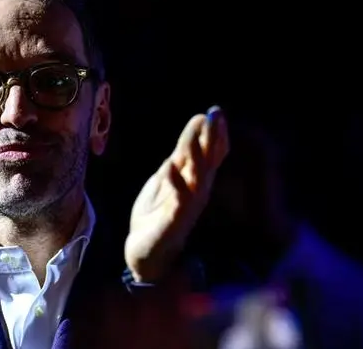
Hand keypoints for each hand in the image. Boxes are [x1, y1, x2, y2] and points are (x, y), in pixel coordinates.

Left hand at [125, 106, 229, 281]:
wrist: (146, 250)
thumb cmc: (159, 210)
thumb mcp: (169, 175)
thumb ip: (183, 154)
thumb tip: (196, 125)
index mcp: (194, 179)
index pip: (210, 154)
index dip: (215, 134)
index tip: (215, 111)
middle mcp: (196, 191)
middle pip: (208, 160)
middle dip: (212, 138)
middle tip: (216, 114)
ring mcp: (187, 206)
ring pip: (196, 178)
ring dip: (196, 155)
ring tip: (195, 134)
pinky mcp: (173, 221)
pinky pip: (177, 202)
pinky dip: (174, 184)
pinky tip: (170, 168)